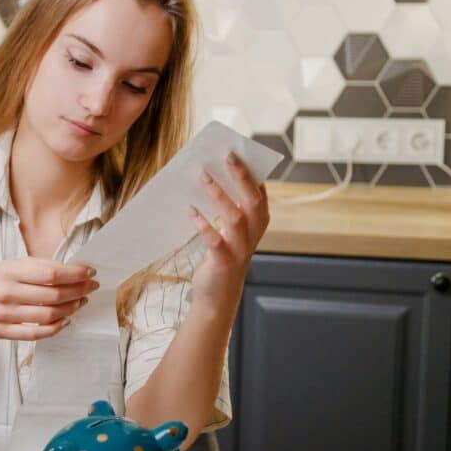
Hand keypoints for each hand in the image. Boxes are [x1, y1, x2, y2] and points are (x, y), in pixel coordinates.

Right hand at [0, 258, 99, 340]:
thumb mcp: (10, 265)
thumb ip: (38, 267)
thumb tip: (74, 270)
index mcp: (9, 271)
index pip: (51, 273)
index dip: (75, 274)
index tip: (90, 272)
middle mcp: (6, 293)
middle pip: (53, 295)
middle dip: (78, 291)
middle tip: (91, 287)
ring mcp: (4, 315)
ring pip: (48, 316)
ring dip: (71, 309)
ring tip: (80, 302)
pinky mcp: (3, 332)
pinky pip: (36, 334)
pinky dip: (56, 328)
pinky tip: (66, 320)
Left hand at [187, 152, 270, 311]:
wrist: (217, 298)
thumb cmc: (222, 258)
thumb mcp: (229, 233)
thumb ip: (227, 210)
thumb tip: (209, 178)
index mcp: (258, 225)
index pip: (260, 194)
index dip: (253, 173)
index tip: (240, 152)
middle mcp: (254, 235)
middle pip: (252, 200)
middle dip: (241, 176)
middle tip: (227, 155)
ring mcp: (240, 249)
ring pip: (234, 216)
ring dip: (218, 194)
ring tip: (202, 175)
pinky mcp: (224, 262)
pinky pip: (214, 240)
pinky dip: (203, 224)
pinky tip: (190, 210)